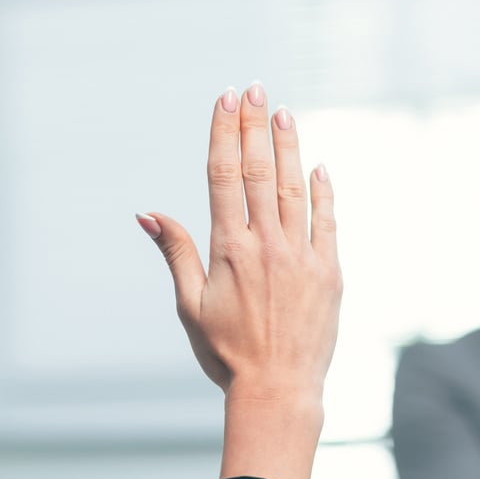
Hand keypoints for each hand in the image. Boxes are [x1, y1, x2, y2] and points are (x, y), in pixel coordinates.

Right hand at [136, 83, 341, 478]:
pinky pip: (328, 222)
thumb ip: (177, 253)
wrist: (280, 390)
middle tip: (254, 88)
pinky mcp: (331, 272)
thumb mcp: (190, 306)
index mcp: (230, 250)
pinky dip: (324, 192)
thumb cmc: (227, 354)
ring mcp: (304, 256)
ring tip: (283, 112)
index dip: (224, 133)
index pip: (225, 175)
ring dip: (288, 147)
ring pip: (295, 188)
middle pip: (259, 171)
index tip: (225, 100)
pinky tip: (319, 167)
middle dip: (255, 125)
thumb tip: (148, 213)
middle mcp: (268, 245)